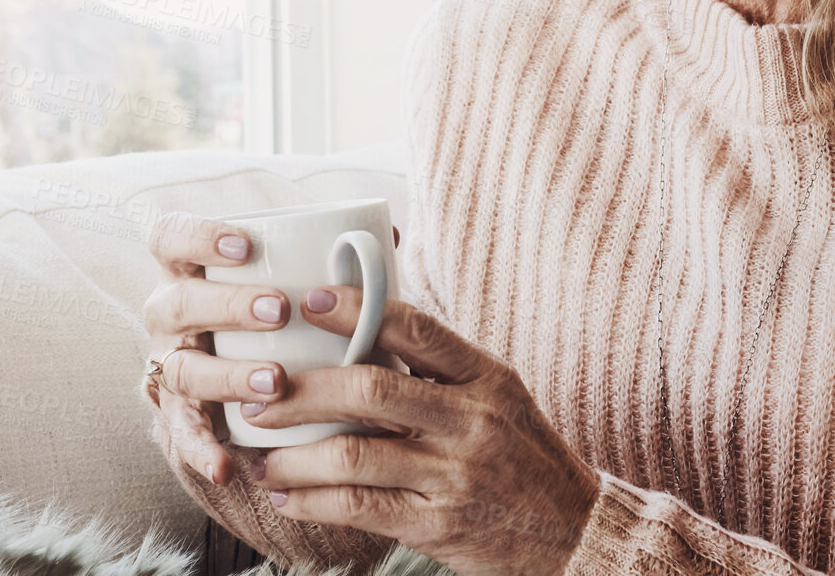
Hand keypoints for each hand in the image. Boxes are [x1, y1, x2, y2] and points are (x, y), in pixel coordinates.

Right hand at [140, 211, 399, 487]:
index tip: (248, 245)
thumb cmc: (274, 309)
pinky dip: (202, 450)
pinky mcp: (177, 412)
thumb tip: (389, 236)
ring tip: (275, 381)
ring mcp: (170, 363)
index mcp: (189, 268)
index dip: (199, 236)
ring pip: (183, 369)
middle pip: (179, 303)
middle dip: (229, 305)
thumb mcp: (288, 278)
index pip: (171, 237)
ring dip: (227, 376)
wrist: (246, 368)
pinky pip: (182, 434)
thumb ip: (330, 257)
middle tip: (280, 312)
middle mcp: (169, 312)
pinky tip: (226, 465)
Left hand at [241, 285, 600, 575]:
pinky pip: (358, 508)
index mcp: (487, 377)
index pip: (415, 329)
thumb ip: (441, 368)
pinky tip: (286, 494)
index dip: (354, 310)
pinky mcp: (439, 526)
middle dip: (301, 391)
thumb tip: (364, 328)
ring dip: (292, 455)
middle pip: (369, 391)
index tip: (306, 302)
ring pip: (352, 456)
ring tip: (261, 453)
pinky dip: (310, 501)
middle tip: (259, 394)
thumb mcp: (500, 396)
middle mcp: (473, 421)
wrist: (575, 532)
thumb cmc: (525, 456)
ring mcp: (456, 476)